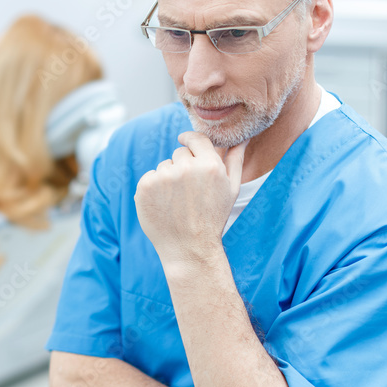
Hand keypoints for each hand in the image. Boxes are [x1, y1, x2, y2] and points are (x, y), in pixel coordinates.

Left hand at [133, 131, 247, 265]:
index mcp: (209, 165)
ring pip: (163, 166)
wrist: (189, 249)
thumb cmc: (213, 218)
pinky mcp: (145, 187)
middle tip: (189, 192)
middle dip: (183, 167)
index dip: (190, 139)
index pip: (196, 138)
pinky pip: (149, 177)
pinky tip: (164, 205)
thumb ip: (235, 159)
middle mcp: (186, 168)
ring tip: (177, 202)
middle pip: (179, 153)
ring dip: (168, 179)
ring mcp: (163, 177)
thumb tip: (241, 138)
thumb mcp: (231, 189)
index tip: (184, 139)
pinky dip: (153, 189)